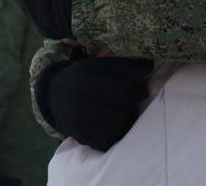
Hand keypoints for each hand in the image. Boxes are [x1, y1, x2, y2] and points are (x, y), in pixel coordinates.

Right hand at [35, 56, 152, 151]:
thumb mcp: (99, 64)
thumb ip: (125, 66)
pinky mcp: (89, 141)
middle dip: (131, 104)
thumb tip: (149, 66)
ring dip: (125, 117)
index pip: (125, 92)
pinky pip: (115, 139)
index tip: (139, 88)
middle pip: (125, 112)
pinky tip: (110, 121)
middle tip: (126, 99)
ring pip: (122, 126)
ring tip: (117, 109)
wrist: (56, 97)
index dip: (138, 90)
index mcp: (88, 84)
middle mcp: (85, 108)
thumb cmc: (84, 77)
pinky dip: (118, 130)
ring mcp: (86, 128)